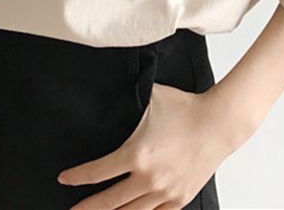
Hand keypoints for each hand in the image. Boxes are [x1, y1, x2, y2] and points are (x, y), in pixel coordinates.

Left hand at [57, 82, 248, 209]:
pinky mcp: (179, 199)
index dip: (77, 178)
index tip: (64, 179)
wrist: (219, 122)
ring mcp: (164, 193)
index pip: (97, 172)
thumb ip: (129, 96)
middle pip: (108, 202)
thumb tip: (110, 86)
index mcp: (136, 154)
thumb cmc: (186, 107)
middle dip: (86, 209)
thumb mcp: (151, 96)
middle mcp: (148, 178)